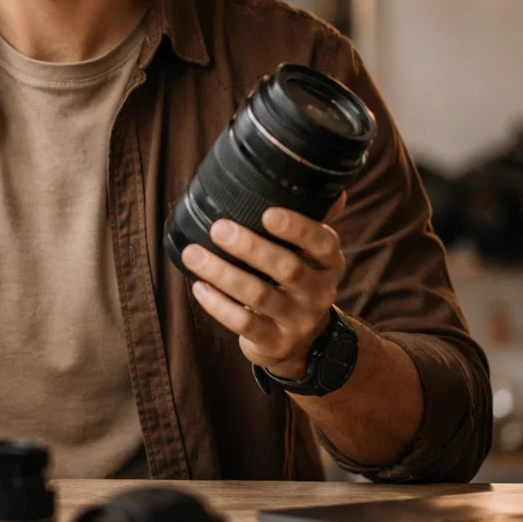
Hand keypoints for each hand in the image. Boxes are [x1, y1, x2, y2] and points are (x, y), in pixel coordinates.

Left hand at [181, 193, 347, 380]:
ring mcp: (297, 321)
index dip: (298, 228)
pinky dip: (218, 305)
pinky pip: (244, 324)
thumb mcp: (310, 255)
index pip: (323, 243)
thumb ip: (312, 219)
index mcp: (329, 264)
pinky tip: (198, 287)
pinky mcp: (274, 342)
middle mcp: (319, 292)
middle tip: (218, 228)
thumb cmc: (296, 282)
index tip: (267, 213)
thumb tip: (321, 178)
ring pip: (259, 296)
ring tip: (193, 255)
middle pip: (287, 268)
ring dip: (223, 273)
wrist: (301, 341)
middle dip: (250, 247)